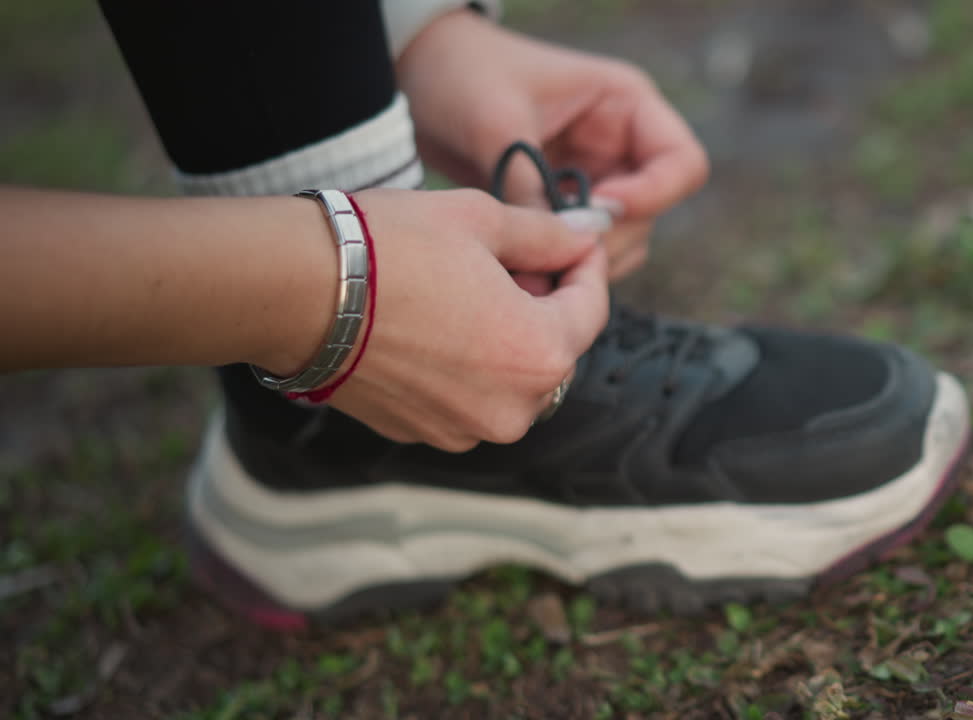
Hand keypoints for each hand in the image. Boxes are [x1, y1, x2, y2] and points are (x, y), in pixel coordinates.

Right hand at [322, 188, 607, 450]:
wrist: (294, 291)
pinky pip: (469, 398)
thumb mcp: (482, 221)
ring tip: (470, 289)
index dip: (587, 268)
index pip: (592, 309)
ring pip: (512, 379)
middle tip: (517, 260)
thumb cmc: (390, 247)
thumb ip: (547, 237)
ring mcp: (465, 430)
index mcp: (540, 355)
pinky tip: (436, 323)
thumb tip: (586, 237)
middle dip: (545, 305)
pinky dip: (468, 365)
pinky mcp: (423, 434)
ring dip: (507, 338)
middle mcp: (513, 409)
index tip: (575, 243)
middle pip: (554, 351)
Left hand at [396, 11, 708, 279]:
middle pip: (652, 213)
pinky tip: (524, 266)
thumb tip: (570, 243)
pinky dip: (562, 264)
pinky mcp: (563, 207)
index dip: (653, 195)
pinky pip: (582, 249)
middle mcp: (621, 146)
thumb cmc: (462, 74)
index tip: (600, 209)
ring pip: (621, 240)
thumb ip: (536, 185)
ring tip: (536, 263)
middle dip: (610, 238)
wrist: (416, 75)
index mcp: (626, 106)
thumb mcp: (498, 124)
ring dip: (587, 259)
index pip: (682, 164)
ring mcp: (595, 178)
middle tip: (558, 252)